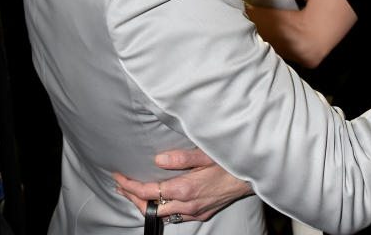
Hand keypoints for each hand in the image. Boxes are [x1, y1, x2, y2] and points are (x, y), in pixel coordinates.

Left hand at [113, 149, 252, 222]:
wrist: (252, 176)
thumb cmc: (229, 162)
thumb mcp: (205, 154)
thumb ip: (180, 157)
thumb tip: (158, 159)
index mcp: (185, 188)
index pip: (148, 192)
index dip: (129, 185)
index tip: (118, 176)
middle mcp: (188, 205)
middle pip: (150, 208)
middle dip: (132, 198)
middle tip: (121, 185)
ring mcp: (195, 212)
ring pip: (162, 214)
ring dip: (145, 205)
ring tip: (133, 193)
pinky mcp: (202, 214)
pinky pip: (176, 215)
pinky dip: (162, 208)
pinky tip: (160, 200)